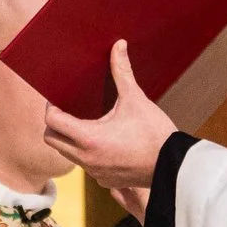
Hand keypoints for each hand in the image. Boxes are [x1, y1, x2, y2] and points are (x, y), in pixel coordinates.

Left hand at [44, 41, 178, 212]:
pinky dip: (86, 153)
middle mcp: (86, 158)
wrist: (174, 166)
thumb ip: (122, 72)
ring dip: (69, 139)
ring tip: (85, 124)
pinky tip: (102, 142)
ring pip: (66, 154)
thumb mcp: (135, 99)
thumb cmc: (155, 133)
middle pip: (52, 140)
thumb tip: (118, 45)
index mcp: (89, 138)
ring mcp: (94, 172)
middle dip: (55, 124)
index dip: (52, 107)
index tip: (59, 98)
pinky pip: (84, 165)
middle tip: (68, 110)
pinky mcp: (104, 181)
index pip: (52, 121)